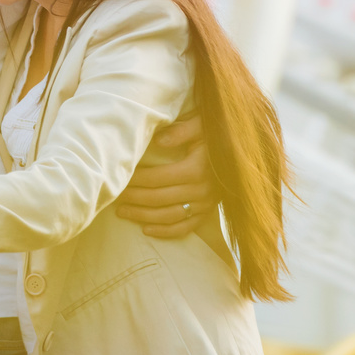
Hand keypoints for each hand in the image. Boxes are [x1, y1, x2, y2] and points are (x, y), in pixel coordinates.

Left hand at [115, 115, 217, 238]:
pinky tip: (146, 230)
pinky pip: (186, 227)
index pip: (157, 178)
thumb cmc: (216, 130)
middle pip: (159, 199)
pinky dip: (166, 232)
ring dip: (143, 216)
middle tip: (113, 196)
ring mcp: (206, 204)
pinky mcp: (209, 212)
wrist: (242, 147)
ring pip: (169, 216)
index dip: (136, 180)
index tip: (119, 178)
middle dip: (133, 198)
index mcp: (197, 169)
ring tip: (121, 212)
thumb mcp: (201, 123)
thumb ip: (181, 130)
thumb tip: (159, 140)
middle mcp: (202, 190)